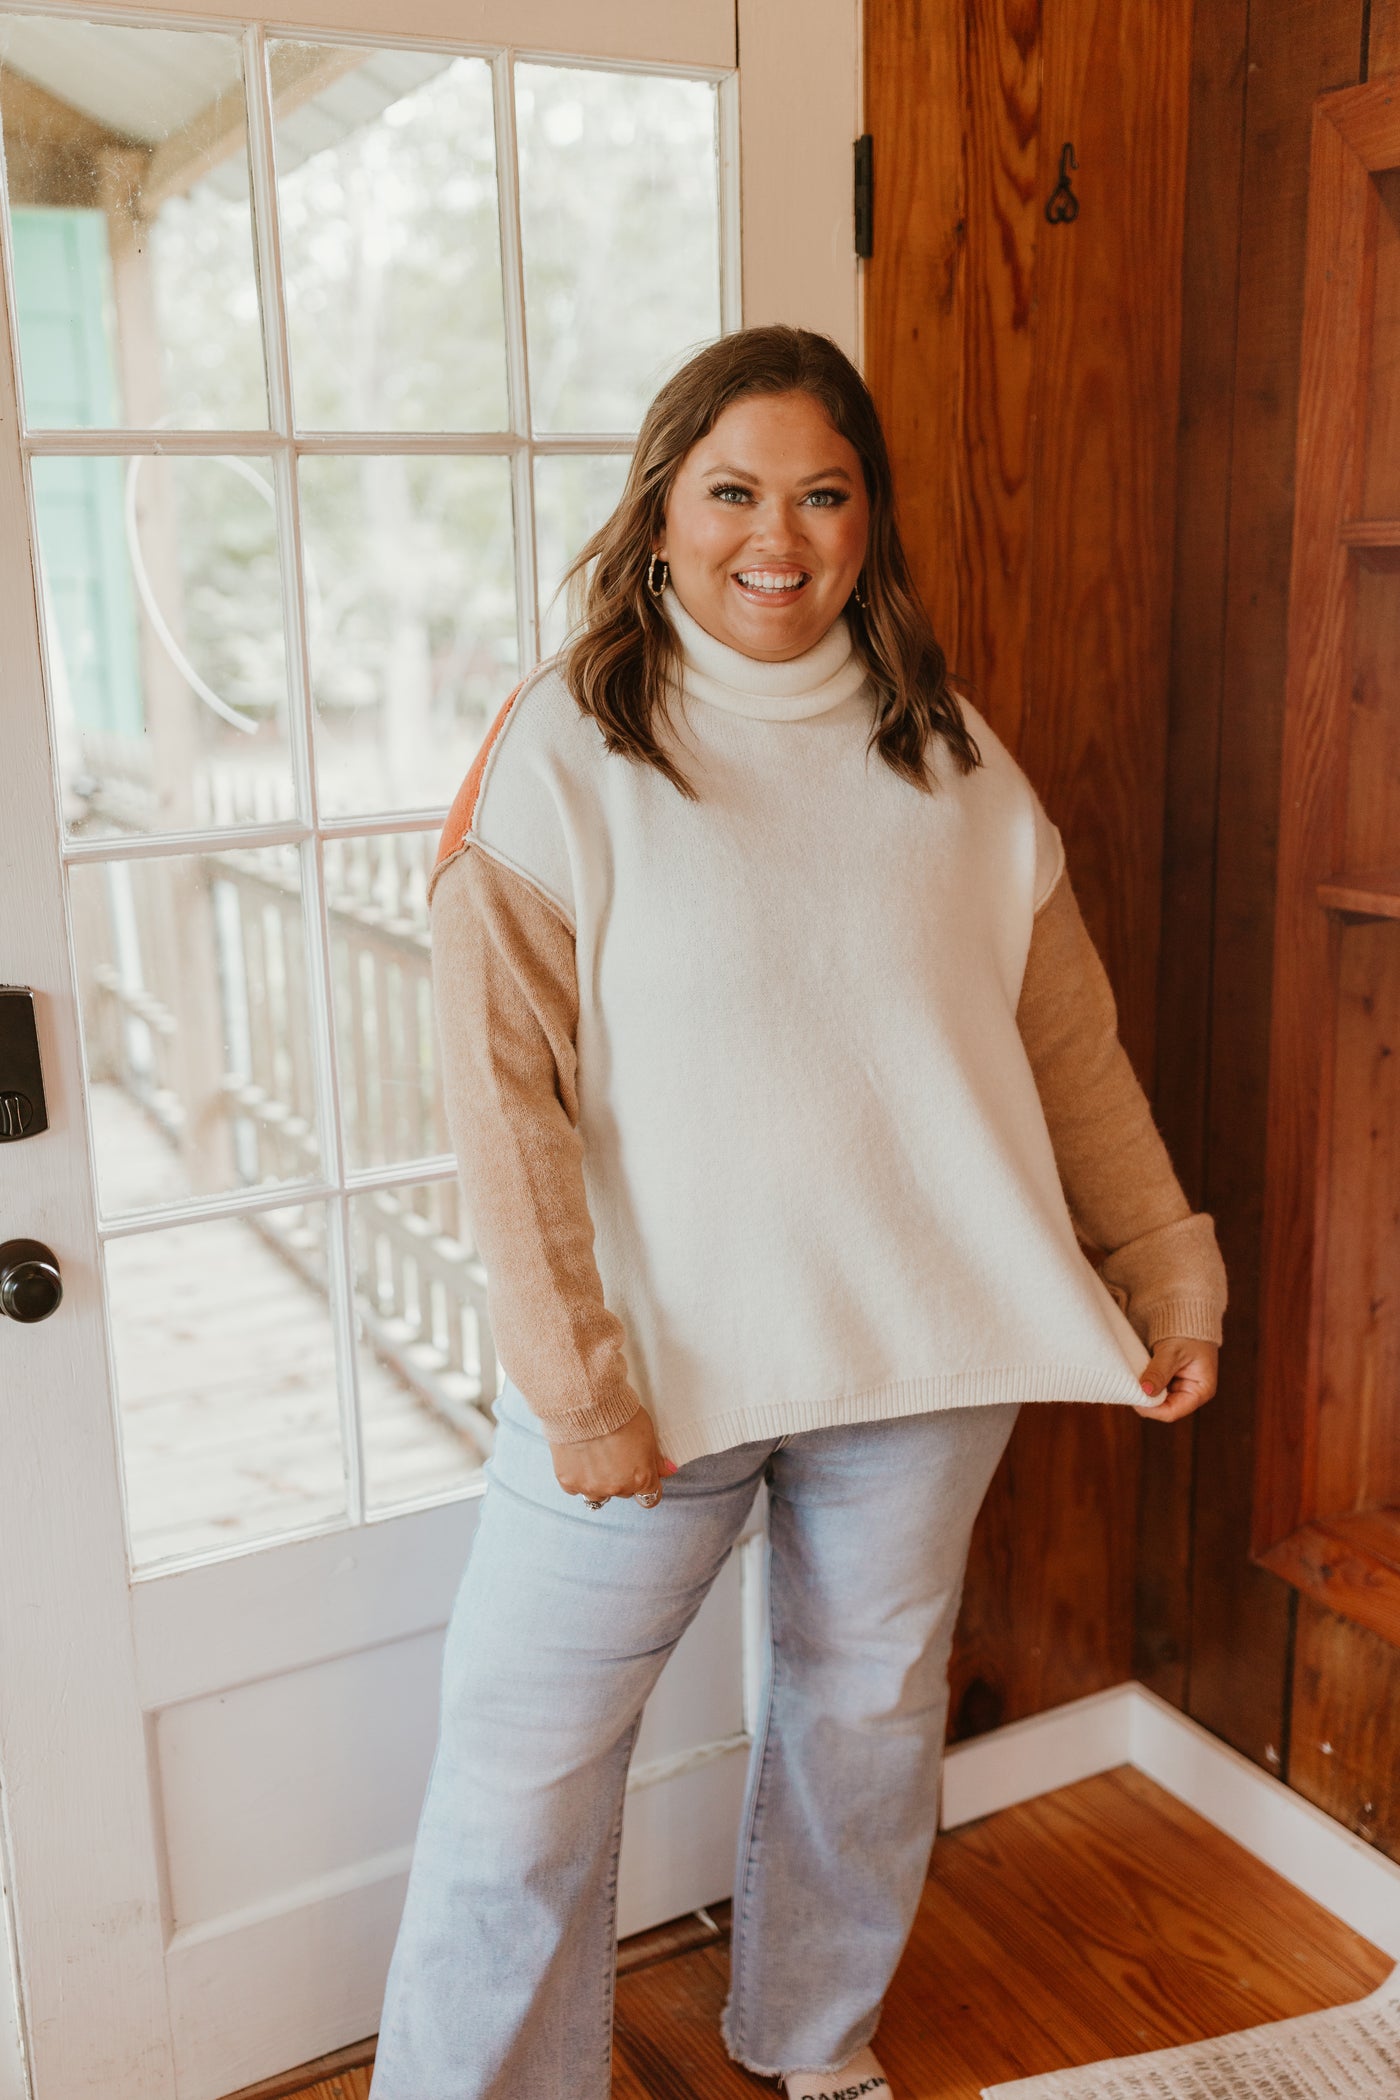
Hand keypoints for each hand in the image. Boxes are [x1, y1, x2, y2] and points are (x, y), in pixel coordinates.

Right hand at [550, 1406, 677, 1505]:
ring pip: (598, 1494)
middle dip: (622, 1477)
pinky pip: (575, 1487)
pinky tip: (579, 1457)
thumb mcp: (647, 1432)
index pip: (650, 1498)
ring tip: (595, 1456)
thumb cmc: (619, 1412)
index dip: (647, 1485)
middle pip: (623, 1492)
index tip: (640, 1473)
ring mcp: (591, 1487)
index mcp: (641, 1478)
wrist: (585, 1402)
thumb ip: (657, 1459)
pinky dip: (578, 1476)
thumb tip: (668, 1471)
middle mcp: (616, 1488)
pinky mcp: (568, 1481)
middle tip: (615, 1453)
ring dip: (599, 1481)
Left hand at [1134, 1336, 1218, 1421]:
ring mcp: (1177, 1388)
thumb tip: (1146, 1391)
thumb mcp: (1172, 1352)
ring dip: (1142, 1391)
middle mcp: (1189, 1393)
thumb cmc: (1187, 1332)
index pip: (1172, 1412)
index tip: (1134, 1397)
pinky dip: (1142, 1383)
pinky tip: (1135, 1374)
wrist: (1187, 1314)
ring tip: (1132, 1379)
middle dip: (1145, 1400)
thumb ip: (1159, 1372)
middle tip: (1128, 1387)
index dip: (1151, 1409)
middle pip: (1162, 1408)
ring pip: (1154, 1399)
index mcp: (1200, 1391)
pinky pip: (1151, 1388)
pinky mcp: (1166, 1380)